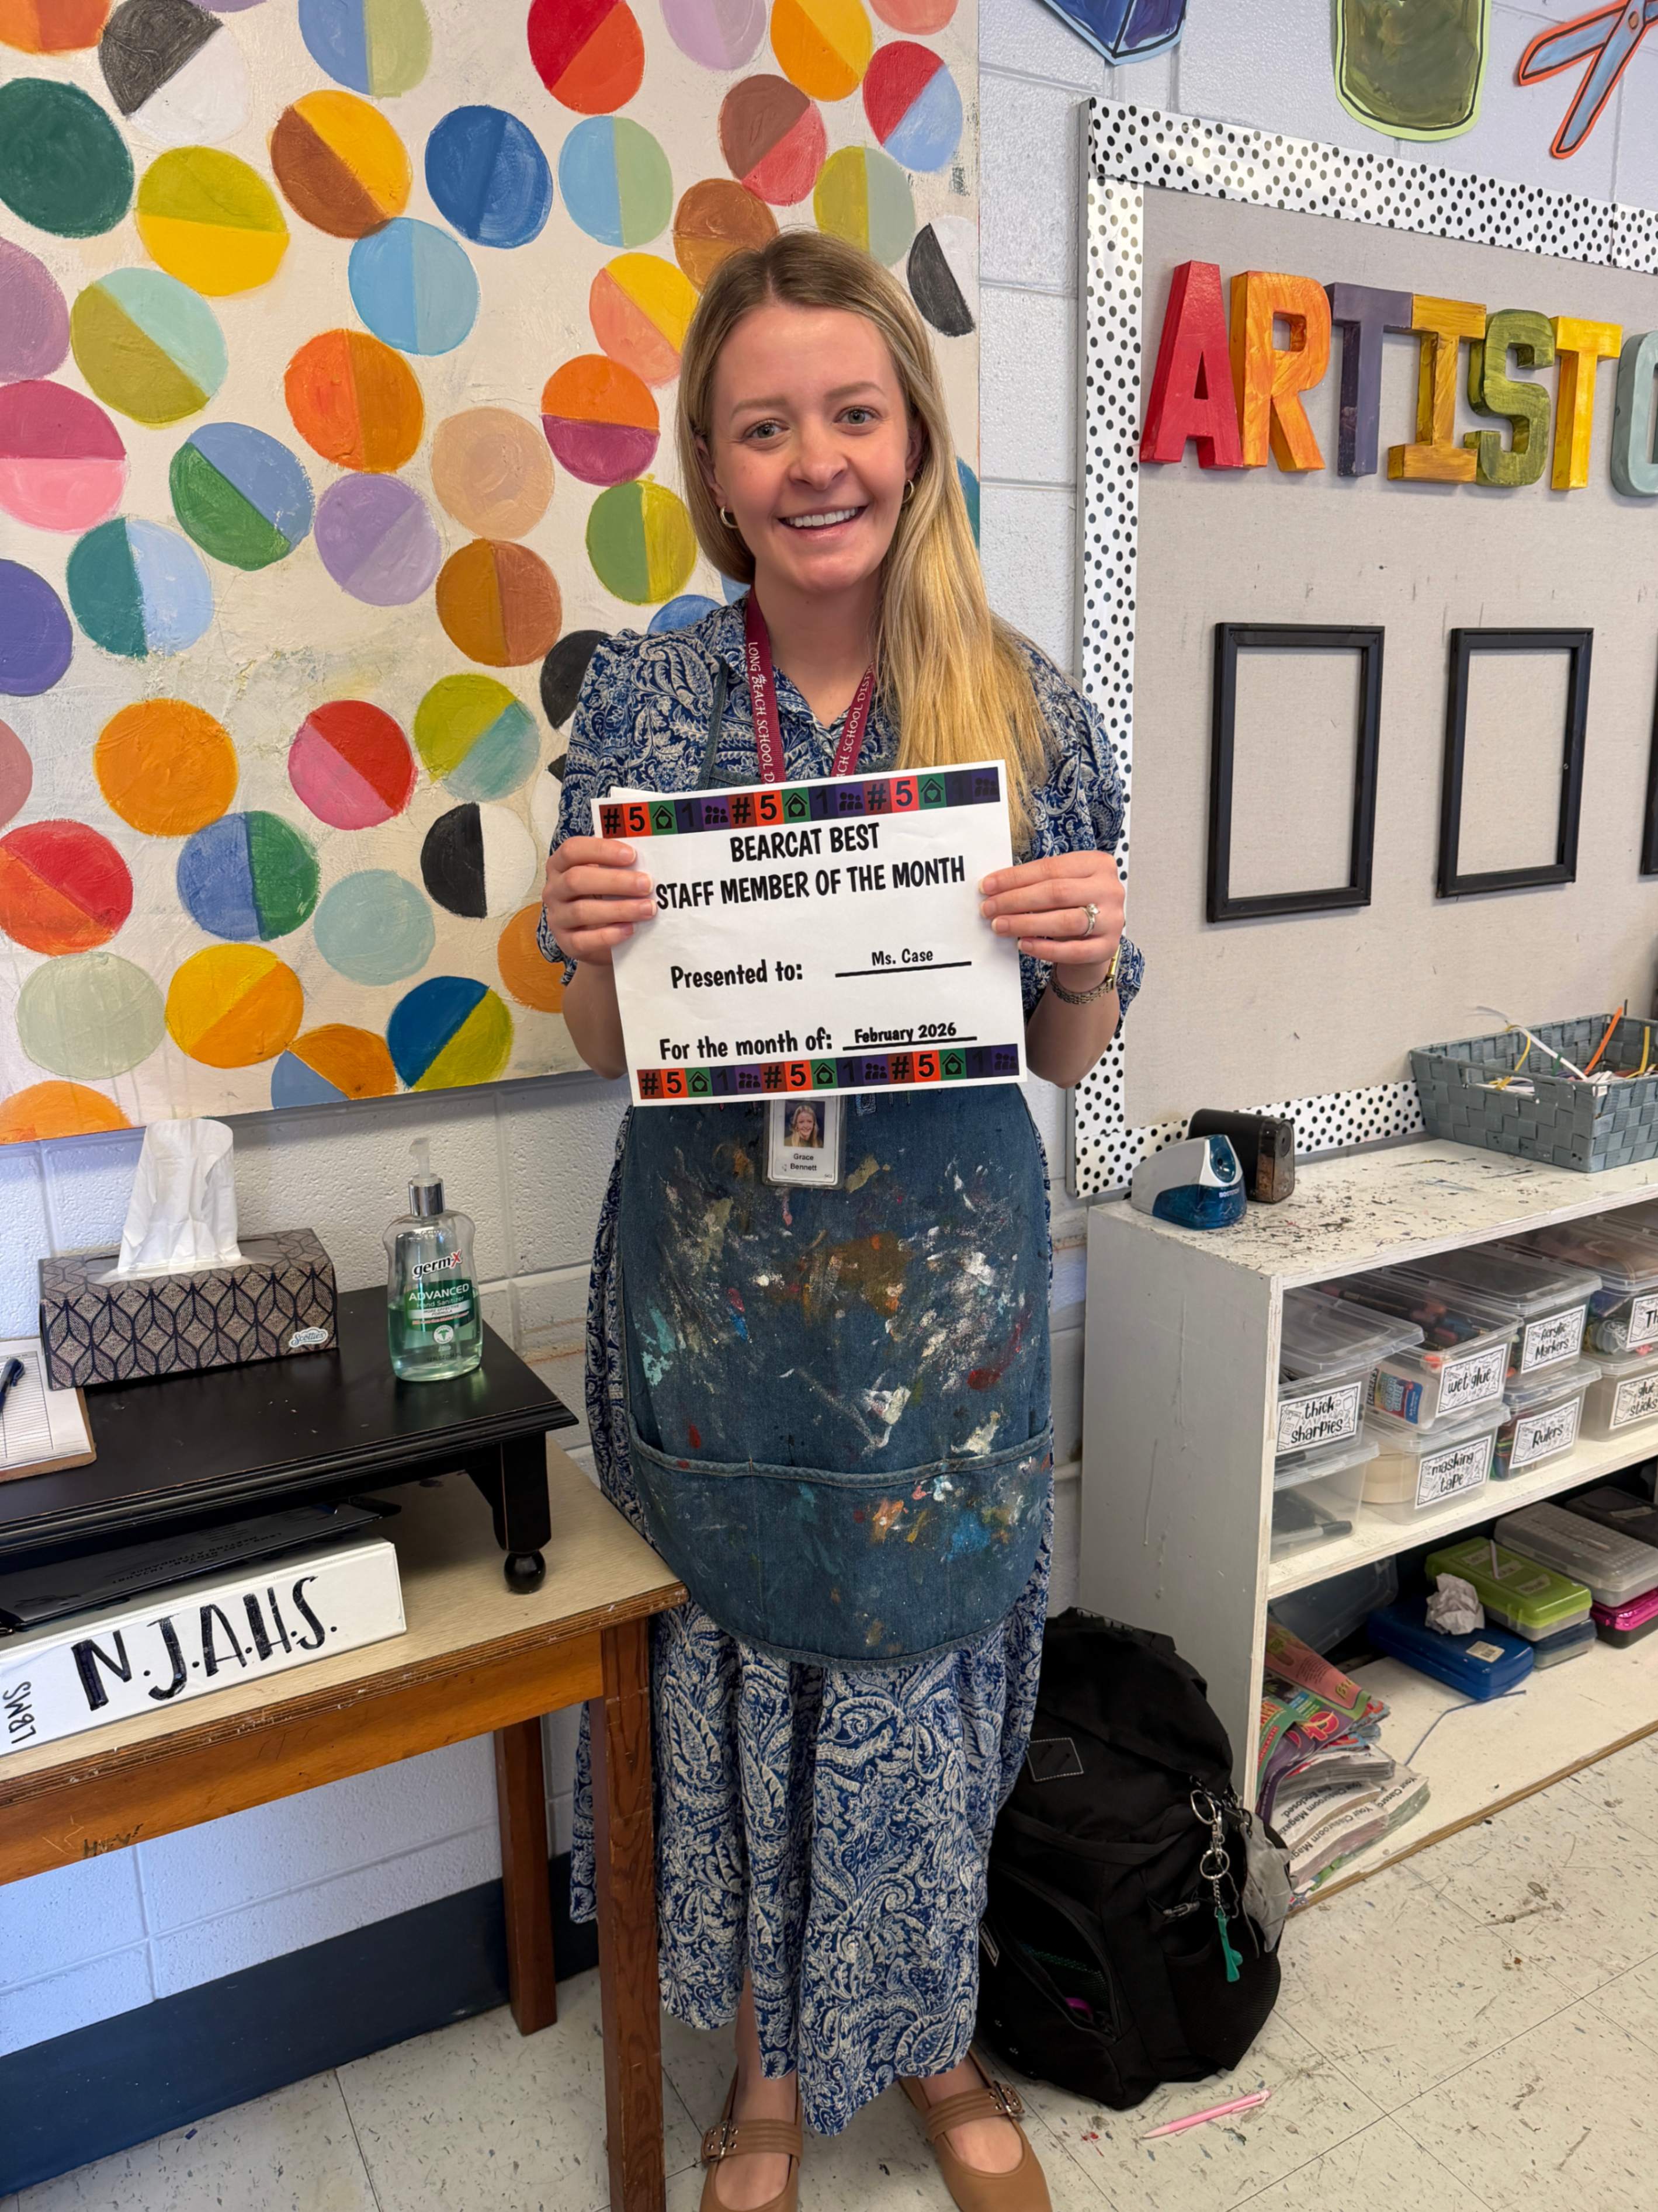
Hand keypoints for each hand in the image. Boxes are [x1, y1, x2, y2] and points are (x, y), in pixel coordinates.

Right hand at [541, 836, 653, 967]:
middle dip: (615, 881)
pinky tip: (630, 929)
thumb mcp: (607, 877)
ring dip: (619, 909)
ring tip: (647, 909)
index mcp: (560, 865)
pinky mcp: (565, 943)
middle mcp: (553, 890)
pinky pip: (583, 940)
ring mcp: (557, 918)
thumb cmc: (605, 898)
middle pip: (576, 879)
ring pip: (581, 911)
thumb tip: (647, 862)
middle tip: (646, 884)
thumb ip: (619, 867)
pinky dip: (609, 935)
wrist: (599, 938)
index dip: (601, 850)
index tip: (631, 855)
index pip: (572, 850)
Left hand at [979, 850, 1123, 971]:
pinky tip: (1023, 944)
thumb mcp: (1063, 885)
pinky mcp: (1107, 947)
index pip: (1050, 867)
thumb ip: (1037, 882)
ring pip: (1065, 921)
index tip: (987, 886)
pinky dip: (1044, 948)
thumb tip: (994, 888)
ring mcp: (1112, 919)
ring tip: (999, 926)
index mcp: (1098, 863)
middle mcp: (1109, 889)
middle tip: (988, 908)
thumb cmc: (1073, 905)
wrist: (1096, 938)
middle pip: (1057, 892)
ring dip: (1026, 923)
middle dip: (1016, 900)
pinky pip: (1072, 951)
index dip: (1015, 877)